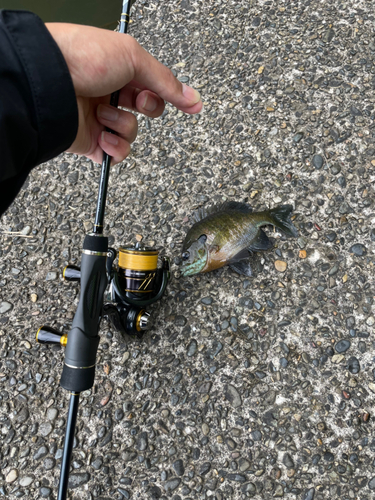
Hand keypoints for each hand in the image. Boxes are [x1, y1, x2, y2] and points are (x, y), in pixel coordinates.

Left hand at [46, 23, 201, 164]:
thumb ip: (166, 81)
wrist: (48, 83)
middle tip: (136, 100)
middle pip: (146, 111)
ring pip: (131, 134)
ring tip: (103, 113)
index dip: (169, 94)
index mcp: (119, 69)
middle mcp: (110, 92)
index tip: (186, 104)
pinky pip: (116, 154)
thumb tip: (193, 98)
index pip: (154, 86)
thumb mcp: (132, 57)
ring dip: (123, 125)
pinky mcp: (91, 141)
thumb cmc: (82, 58)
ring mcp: (100, 118)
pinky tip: (104, 136)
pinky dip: (115, 149)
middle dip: (146, 108)